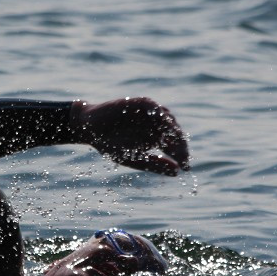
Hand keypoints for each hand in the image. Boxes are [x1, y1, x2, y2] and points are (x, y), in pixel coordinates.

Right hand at [72, 97, 189, 175]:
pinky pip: (153, 107)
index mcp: (157, 138)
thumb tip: (177, 172)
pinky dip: (159, 114)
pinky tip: (164, 125)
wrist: (90, 129)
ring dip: (173, 131)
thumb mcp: (134, 159)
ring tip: (174, 145)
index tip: (186, 168)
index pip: (176, 146)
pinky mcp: (140, 103)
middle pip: (176, 133)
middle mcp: (157, 125)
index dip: (182, 156)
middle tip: (182, 158)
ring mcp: (149, 113)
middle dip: (180, 146)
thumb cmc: (110, 145)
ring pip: (168, 119)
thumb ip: (155, 165)